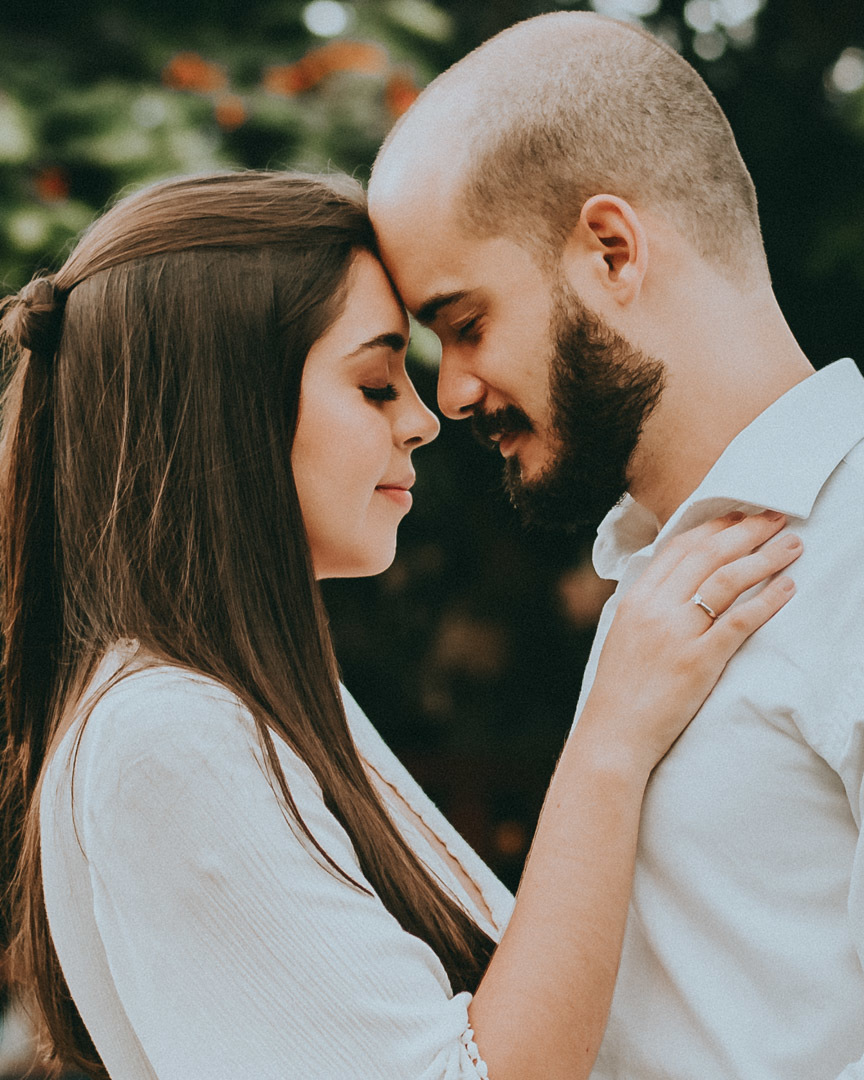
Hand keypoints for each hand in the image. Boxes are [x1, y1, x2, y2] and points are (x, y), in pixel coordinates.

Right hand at [579, 510, 800, 774]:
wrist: (613, 734)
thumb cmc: (620, 690)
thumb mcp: (624, 635)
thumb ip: (648, 606)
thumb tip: (676, 583)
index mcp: (636, 599)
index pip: (680, 548)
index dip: (715, 527)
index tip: (740, 515)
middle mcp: (655, 609)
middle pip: (708, 555)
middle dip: (747, 531)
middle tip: (776, 518)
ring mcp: (677, 634)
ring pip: (727, 580)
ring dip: (765, 558)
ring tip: (792, 546)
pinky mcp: (699, 662)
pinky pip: (739, 622)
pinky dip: (767, 601)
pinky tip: (788, 588)